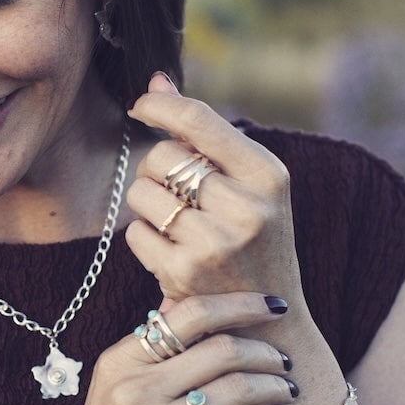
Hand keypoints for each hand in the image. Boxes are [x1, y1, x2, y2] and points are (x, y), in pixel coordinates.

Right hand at [27, 292, 295, 404]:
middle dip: (266, 351)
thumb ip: (147, 353)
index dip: (241, 303)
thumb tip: (184, 302)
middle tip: (283, 361)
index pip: (189, 313)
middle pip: (223, 348)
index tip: (273, 307)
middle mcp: (136, 391)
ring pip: (240, 388)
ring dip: (274, 387)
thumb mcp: (110, 396)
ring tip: (285, 392)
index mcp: (118, 365)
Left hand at [123, 74, 303, 307]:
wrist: (266, 323)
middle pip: (162, 157)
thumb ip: (204, 134)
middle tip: (177, 191)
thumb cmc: (253, 239)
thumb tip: (155, 81)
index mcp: (268, 175)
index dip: (159, 107)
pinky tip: (172, 253)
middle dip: (157, 169)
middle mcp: (247, 208)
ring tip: (178, 224)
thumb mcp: (248, 184)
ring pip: (142, 193)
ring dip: (148, 205)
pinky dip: (145, 238)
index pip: (199, 120)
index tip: (140, 105)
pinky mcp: (184, 274)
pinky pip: (136, 233)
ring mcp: (216, 243)